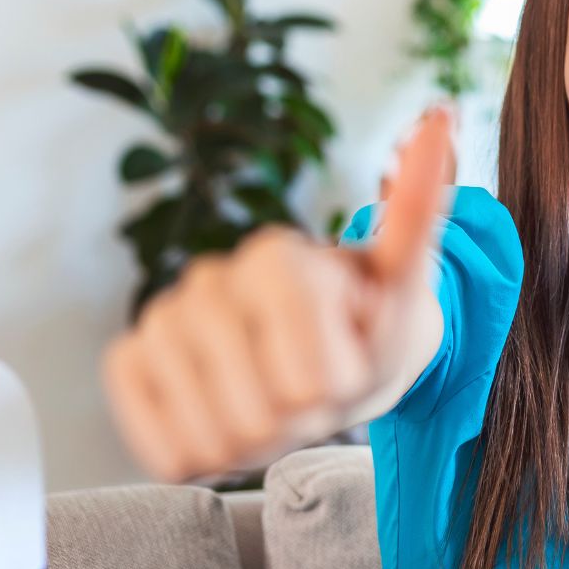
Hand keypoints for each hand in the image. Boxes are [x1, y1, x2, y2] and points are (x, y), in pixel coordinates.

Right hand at [101, 108, 454, 481]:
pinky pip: (160, 445)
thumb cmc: (369, 321)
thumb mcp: (408, 280)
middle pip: (262, 414)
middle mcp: (207, 278)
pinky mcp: (128, 363)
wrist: (326, 355)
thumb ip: (420, 207)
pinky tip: (227, 418)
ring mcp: (162, 319)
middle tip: (315, 387)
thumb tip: (440, 114)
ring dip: (258, 442)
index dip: (338, 387)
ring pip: (212, 436)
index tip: (349, 358)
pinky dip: (201, 454)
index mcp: (274, 256)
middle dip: (303, 419)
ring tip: (277, 401)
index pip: (309, 377)